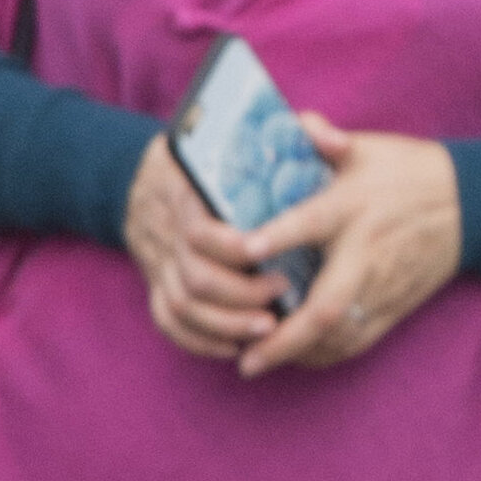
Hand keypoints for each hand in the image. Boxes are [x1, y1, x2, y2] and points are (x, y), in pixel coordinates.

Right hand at [123, 122, 284, 357]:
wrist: (151, 177)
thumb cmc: (221, 161)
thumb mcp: (252, 138)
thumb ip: (294, 133)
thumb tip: (329, 139)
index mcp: (188, 198)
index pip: (197, 230)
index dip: (229, 247)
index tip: (263, 252)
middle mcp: (168, 235)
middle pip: (193, 277)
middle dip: (239, 293)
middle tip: (281, 292)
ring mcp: (160, 265)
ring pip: (182, 307)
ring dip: (225, 323)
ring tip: (268, 327)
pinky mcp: (159, 288)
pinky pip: (169, 323)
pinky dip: (200, 341)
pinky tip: (236, 346)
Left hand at [230, 115, 468, 372]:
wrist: (470, 203)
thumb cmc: (406, 172)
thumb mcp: (367, 147)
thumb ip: (324, 137)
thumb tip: (296, 124)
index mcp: (353, 208)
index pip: (312, 222)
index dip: (277, 236)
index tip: (243, 251)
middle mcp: (366, 253)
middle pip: (328, 304)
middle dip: (285, 336)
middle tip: (246, 360)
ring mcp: (382, 285)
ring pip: (341, 333)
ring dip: (298, 353)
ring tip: (255, 362)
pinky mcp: (396, 305)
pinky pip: (359, 341)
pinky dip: (325, 355)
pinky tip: (293, 358)